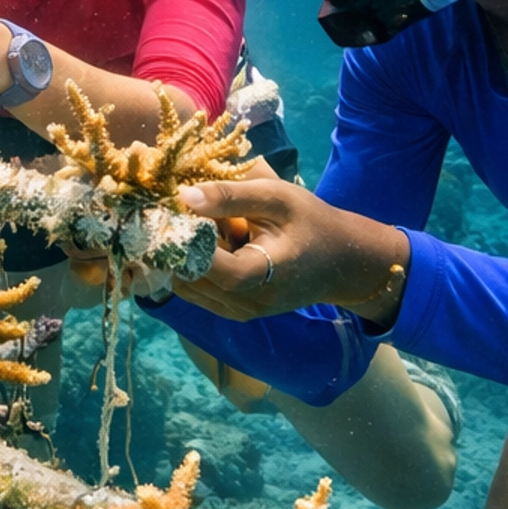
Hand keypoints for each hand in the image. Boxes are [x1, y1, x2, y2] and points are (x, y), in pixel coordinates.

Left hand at [171, 179, 409, 325]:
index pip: (216, 269)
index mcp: (267, 274)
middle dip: (177, 249)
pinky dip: (191, 270)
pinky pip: (200, 293)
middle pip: (196, 280)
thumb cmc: (310, 222)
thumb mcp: (277, 198)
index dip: (189, 245)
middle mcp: (252, 303)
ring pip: (191, 289)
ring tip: (184, 228)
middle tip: (166, 216)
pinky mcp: (237, 312)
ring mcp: (243, 313)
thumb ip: (231, 196)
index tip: (172, 215)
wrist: (341, 261)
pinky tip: (199, 244)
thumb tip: (184, 196)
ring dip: (181, 260)